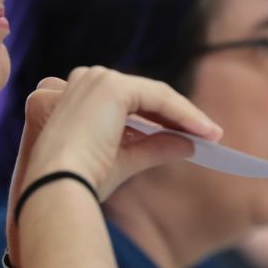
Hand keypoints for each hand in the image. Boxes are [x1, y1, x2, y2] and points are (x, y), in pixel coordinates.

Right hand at [8, 68, 221, 260]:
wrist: (56, 188)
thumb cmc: (77, 181)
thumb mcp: (123, 160)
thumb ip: (153, 147)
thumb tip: (187, 145)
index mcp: (74, 96)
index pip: (128, 102)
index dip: (161, 118)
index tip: (189, 135)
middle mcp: (82, 81)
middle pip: (143, 95)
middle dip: (176, 116)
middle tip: (207, 135)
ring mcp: (94, 79)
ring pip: (153, 94)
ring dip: (185, 115)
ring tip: (211, 135)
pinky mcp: (109, 86)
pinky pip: (158, 98)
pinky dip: (184, 114)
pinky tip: (204, 132)